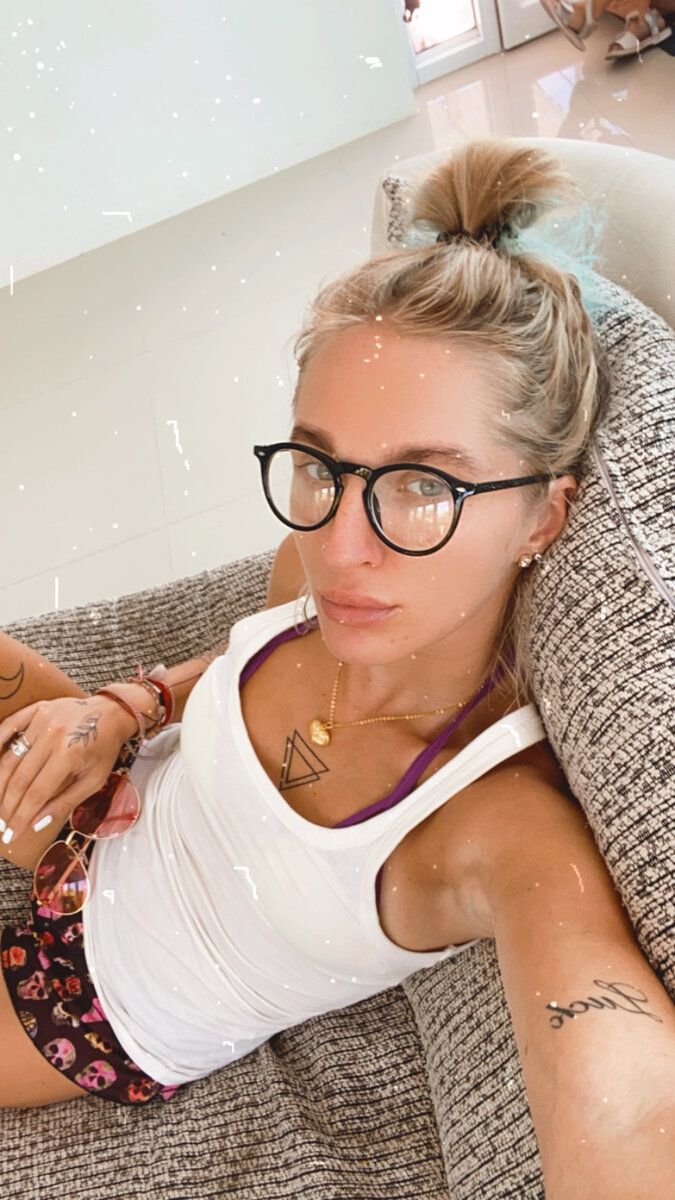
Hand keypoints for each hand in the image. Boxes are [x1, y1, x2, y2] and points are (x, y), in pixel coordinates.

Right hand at [0, 695, 135, 845]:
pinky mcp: (36, 709)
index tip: (11, 834)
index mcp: (68, 755)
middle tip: (1, 826)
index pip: (36, 794)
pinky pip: (9, 727)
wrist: (112, 713)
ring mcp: (41, 720)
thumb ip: (65, 802)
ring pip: (10, 758)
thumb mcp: (93, 780)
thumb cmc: (104, 749)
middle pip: (19, 779)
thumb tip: (36, 824)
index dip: (20, 817)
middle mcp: (51, 737)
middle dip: (7, 806)